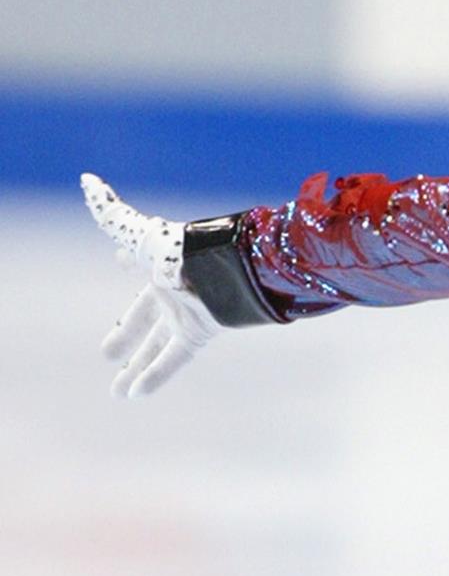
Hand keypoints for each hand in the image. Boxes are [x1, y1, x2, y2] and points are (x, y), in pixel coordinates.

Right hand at [81, 173, 218, 396]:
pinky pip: (174, 358)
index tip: (120, 262)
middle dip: (127, 334)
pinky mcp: (202, 332)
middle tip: (107, 353)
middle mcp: (174, 289)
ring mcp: (188, 313)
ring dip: (137, 367)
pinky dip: (156, 375)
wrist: (234, 269)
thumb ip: (110, 213)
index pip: (139, 266)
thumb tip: (88, 181)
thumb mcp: (141, 233)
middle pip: (145, 318)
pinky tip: (136, 394)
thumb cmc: (187, 248)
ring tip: (118, 391)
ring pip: (157, 345)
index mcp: (159, 264)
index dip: (128, 262)